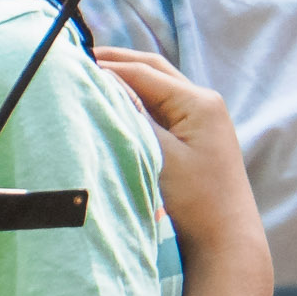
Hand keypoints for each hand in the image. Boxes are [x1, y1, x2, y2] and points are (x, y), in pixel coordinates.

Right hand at [92, 47, 265, 257]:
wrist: (225, 237)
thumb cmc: (196, 201)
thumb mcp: (160, 156)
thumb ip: (135, 117)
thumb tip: (106, 85)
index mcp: (198, 102)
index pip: (143, 72)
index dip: (106, 66)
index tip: (71, 63)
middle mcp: (204, 102)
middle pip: (152, 68)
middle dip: (115, 61)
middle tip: (76, 58)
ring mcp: (201, 116)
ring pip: (156, 84)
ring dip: (125, 76)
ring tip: (89, 73)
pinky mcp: (195, 133)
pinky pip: (160, 104)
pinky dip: (136, 97)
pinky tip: (113, 100)